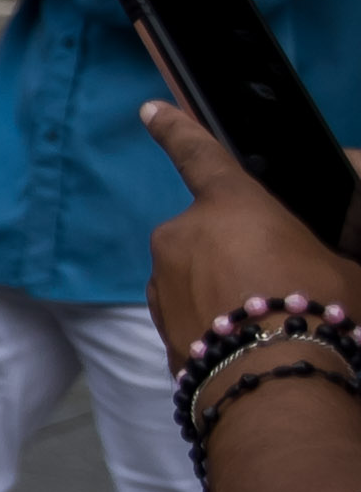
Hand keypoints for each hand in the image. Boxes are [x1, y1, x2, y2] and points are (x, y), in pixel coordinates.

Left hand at [146, 102, 360, 350]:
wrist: (272, 382)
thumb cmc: (317, 311)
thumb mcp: (343, 271)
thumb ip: (317, 253)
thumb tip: (316, 263)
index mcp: (230, 204)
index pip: (199, 154)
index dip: (175, 128)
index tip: (150, 109)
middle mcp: (183, 234)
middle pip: (210, 234)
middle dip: (237, 254)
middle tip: (277, 287)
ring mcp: (161, 279)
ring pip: (194, 274)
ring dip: (220, 290)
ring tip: (264, 322)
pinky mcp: (155, 322)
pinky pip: (186, 310)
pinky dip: (208, 321)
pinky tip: (242, 344)